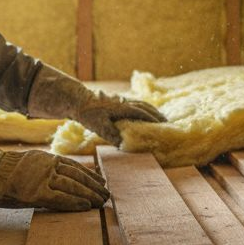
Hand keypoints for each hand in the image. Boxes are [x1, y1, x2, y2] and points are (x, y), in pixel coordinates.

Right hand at [0, 150, 108, 210]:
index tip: (102, 181)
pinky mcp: (35, 193)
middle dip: (94, 186)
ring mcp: (41, 178)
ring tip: (101, 202)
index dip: (90, 175)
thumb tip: (61, 182)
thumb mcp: (28, 166)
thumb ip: (45, 171)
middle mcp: (47, 166)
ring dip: (90, 195)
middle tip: (106, 194)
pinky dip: (75, 202)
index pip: (74, 166)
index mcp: (47, 158)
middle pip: (77, 176)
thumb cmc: (2, 174)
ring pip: (73, 186)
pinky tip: (86, 206)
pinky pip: (60, 198)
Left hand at [28, 65, 165, 145]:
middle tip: (166, 121)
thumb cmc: (88, 114)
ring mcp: (121, 100)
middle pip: (145, 106)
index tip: (163, 125)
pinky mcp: (117, 101)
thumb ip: (112, 135)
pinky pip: (135, 103)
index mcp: (123, 107)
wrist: (77, 100)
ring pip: (140, 103)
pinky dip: (143, 107)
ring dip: (151, 110)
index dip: (153, 119)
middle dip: (156, 114)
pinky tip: (143, 113)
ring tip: (159, 117)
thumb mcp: (99, 126)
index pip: (142, 113)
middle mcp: (125, 102)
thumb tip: (124, 144)